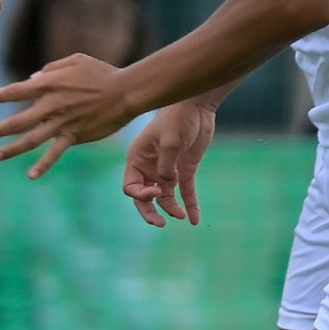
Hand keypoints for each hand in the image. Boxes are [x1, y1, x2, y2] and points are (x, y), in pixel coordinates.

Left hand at [0, 54, 136, 178]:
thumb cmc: (101, 72)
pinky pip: (55, 153)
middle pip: (18, 120)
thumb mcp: (75, 60)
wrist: (125, 92)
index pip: (18, 90)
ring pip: (31, 139)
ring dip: (12, 149)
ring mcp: (61, 123)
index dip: (4, 95)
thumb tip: (33, 78)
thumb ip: (51, 68)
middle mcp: (51, 105)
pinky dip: (43, 165)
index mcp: (49, 84)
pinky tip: (31, 175)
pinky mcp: (74, 136)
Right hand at [122, 100, 216, 227]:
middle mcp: (149, 167)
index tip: (157, 191)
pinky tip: (194, 219)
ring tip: (182, 216)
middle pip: (145, 196)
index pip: (131, 186)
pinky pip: (186, 191)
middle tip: (160, 224)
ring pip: (165, 197)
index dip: (141, 195)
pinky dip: (190, 204)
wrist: (196, 106)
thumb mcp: (169, 143)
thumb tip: (167, 188)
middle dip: (150, 211)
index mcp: (138, 160)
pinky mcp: (185, 169)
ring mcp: (168, 169)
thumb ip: (166, 168)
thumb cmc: (177, 119)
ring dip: (171, 208)